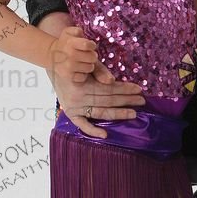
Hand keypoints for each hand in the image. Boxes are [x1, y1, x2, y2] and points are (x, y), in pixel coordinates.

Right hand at [41, 23, 145, 140]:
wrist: (54, 64)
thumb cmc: (76, 62)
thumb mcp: (88, 63)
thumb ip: (100, 71)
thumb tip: (112, 81)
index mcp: (82, 85)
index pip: (108, 89)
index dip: (124, 89)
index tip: (138, 89)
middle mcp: (77, 99)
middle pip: (107, 101)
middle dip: (126, 100)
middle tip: (141, 100)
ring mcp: (74, 108)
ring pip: (100, 112)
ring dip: (118, 113)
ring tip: (133, 113)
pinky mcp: (70, 114)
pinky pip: (82, 125)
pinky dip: (92, 131)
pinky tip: (105, 135)